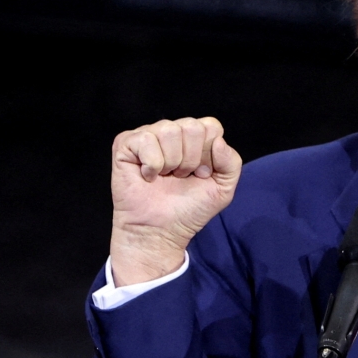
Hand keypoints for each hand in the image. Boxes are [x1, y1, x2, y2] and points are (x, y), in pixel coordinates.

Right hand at [109, 117, 241, 285]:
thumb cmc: (189, 209)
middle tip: (180, 177)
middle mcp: (173, 132)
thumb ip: (231, 162)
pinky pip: (145, 139)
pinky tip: (148, 176)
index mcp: (195, 137)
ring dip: (171, 162)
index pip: (210, 126)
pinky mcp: (126, 144)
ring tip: (165, 177)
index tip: (201, 174)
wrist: (160, 231)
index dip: (209, 154)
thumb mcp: (223, 188)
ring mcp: (148, 135)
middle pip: (192, 127)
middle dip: (191, 159)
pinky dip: (152, 164)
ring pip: (169, 130)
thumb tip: (218, 141)